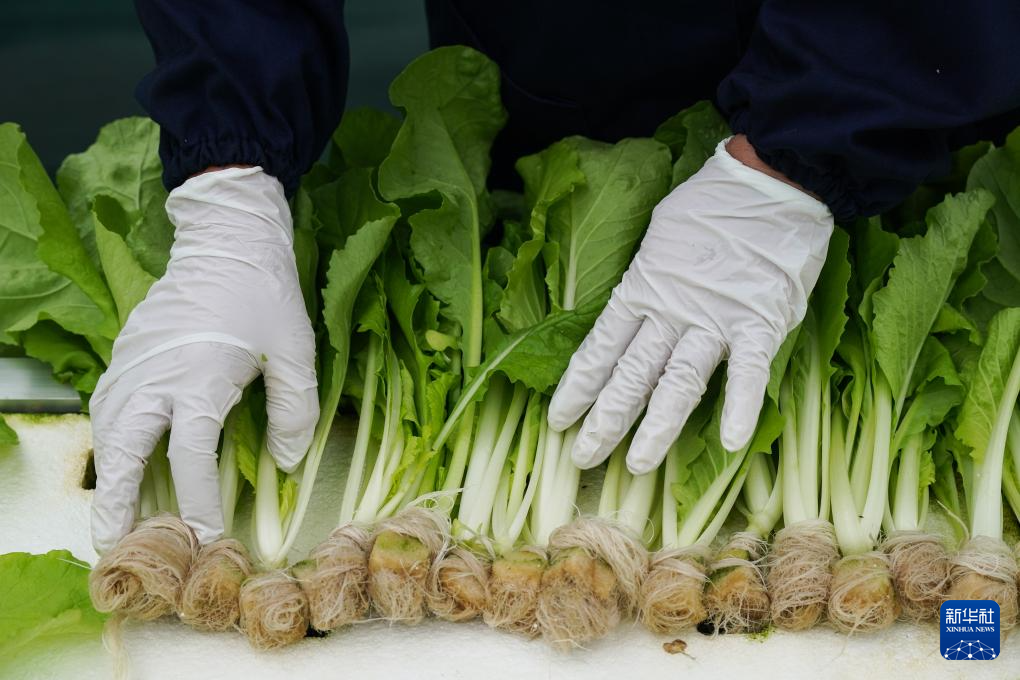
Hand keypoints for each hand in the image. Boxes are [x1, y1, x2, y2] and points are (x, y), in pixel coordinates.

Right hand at [90, 167, 317, 552]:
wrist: (227, 236)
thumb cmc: (265, 292)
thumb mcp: (295, 350)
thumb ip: (294, 410)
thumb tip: (289, 462)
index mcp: (199, 378)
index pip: (189, 458)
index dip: (197, 504)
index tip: (205, 537)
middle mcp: (155, 375)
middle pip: (123, 451)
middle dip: (116, 501)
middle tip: (113, 543)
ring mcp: (134, 361)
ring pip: (107, 429)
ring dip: (108, 472)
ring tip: (113, 512)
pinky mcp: (127, 349)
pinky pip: (108, 403)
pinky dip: (110, 436)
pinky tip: (121, 455)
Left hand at [547, 137, 832, 473]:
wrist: (770, 180)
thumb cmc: (710, 205)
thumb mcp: (656, 236)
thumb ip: (643, 281)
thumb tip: (628, 311)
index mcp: (641, 289)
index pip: (599, 349)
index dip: (576, 388)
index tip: (557, 420)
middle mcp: (670, 311)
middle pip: (630, 376)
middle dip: (604, 421)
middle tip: (582, 458)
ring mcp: (715, 319)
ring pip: (678, 382)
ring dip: (657, 427)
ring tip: (637, 466)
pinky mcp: (761, 321)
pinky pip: (749, 372)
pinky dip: (741, 407)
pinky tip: (731, 443)